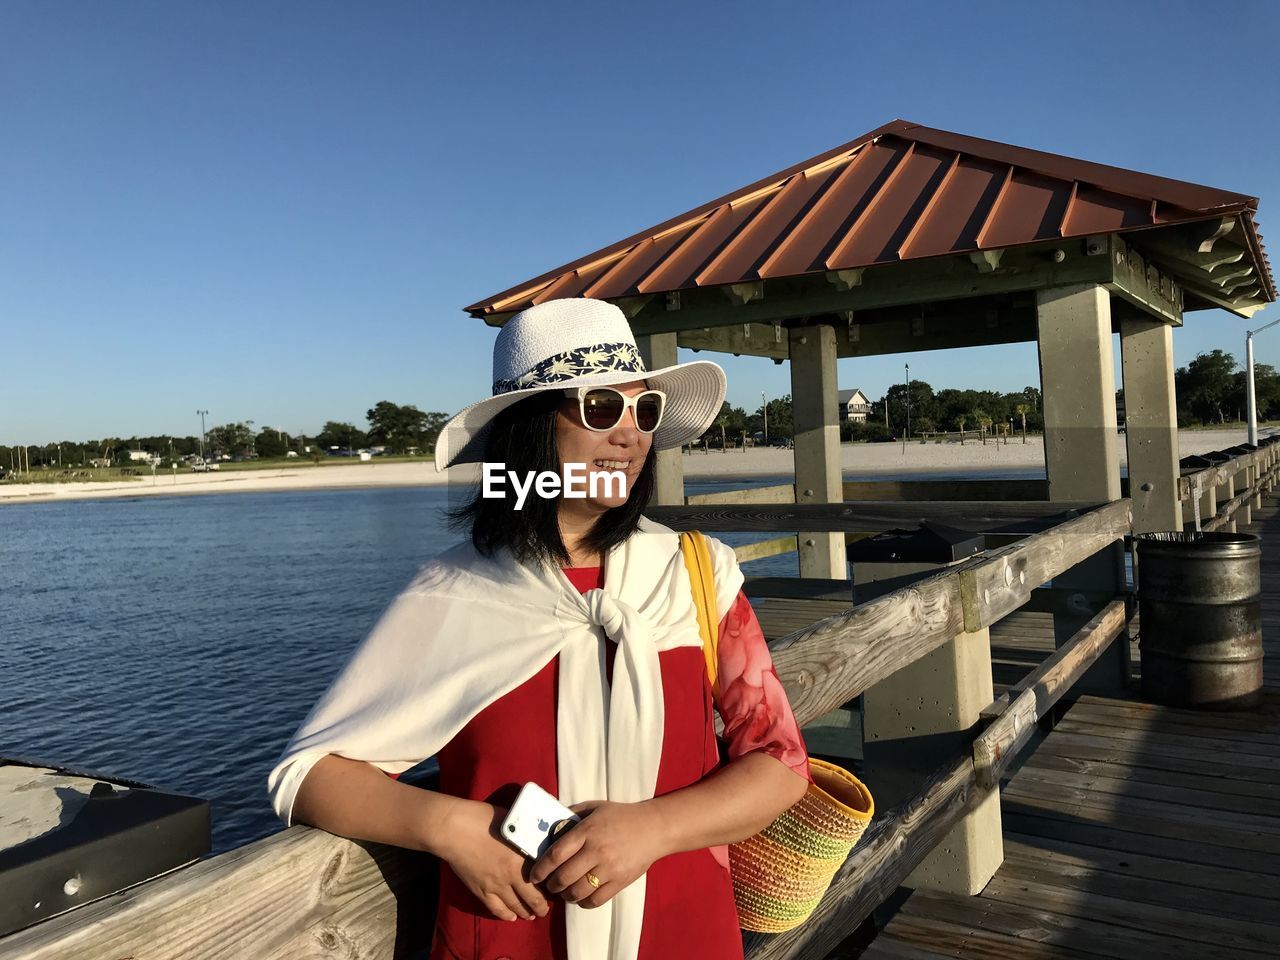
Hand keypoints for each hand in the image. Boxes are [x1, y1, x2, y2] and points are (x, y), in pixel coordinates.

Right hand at [438, 801, 548, 921]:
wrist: (454, 830)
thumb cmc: (484, 818)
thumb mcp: (513, 822)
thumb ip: (527, 833)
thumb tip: (539, 833)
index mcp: (522, 858)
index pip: (544, 878)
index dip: (551, 884)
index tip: (556, 885)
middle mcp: (511, 877)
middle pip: (533, 898)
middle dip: (542, 907)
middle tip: (546, 908)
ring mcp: (495, 886)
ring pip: (515, 906)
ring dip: (526, 912)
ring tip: (532, 915)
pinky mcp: (480, 890)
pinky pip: (496, 909)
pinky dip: (506, 915)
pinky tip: (512, 917)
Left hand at [530, 801, 667, 908]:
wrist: (654, 828)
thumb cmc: (621, 816)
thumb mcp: (595, 808)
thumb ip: (572, 814)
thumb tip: (550, 824)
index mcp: (587, 831)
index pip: (556, 854)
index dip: (541, 869)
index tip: (533, 876)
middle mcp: (596, 851)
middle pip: (564, 876)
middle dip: (551, 885)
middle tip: (549, 885)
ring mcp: (609, 868)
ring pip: (578, 892)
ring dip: (566, 895)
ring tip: (564, 892)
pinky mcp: (620, 882)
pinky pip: (596, 900)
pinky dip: (584, 903)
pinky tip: (581, 898)